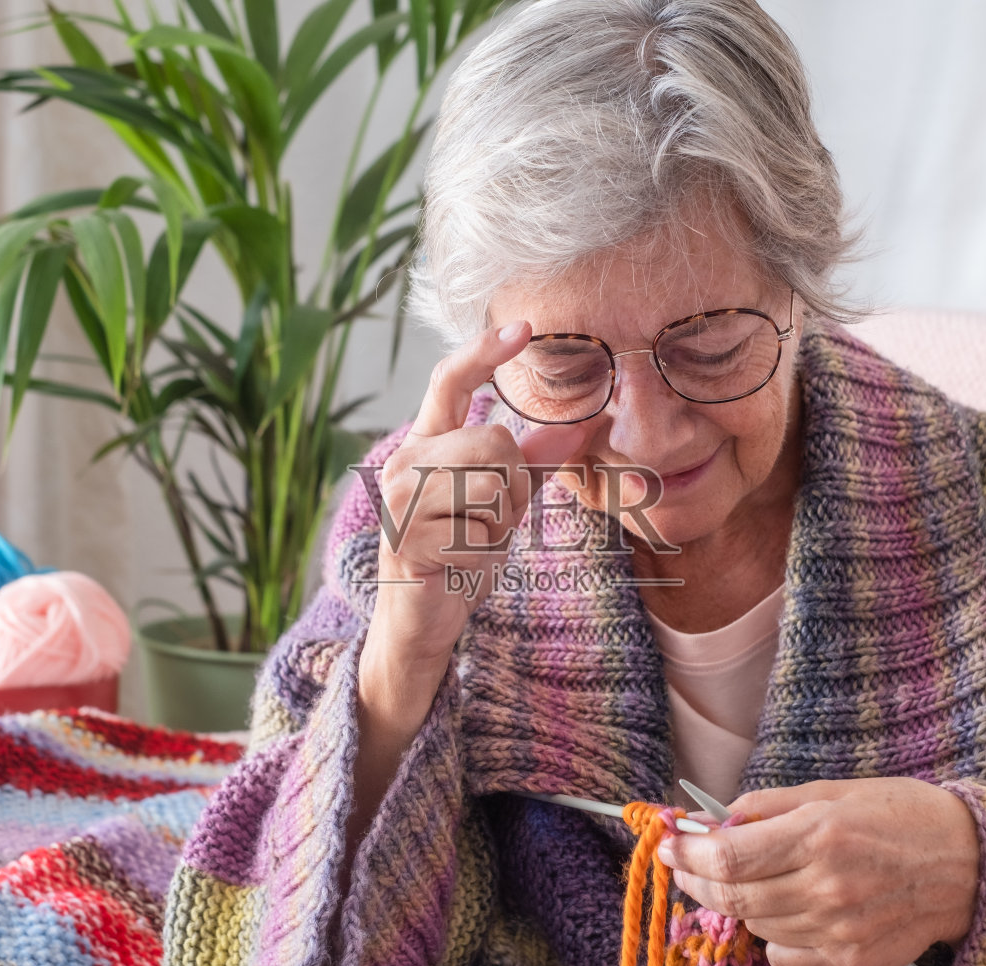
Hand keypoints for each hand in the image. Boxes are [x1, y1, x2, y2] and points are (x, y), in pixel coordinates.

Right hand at [362, 322, 584, 711]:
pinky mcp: (407, 541)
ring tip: (474, 539)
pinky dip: (486, 555)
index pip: (449, 380)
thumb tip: (585, 423)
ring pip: (492, 488)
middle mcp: (402, 463)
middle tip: (494, 516)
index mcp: (423, 442)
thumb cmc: (457, 549)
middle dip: (514, 485)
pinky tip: (461, 564)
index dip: (485, 353)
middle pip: (495, 442)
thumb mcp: (498, 498)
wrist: (418, 619)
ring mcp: (399, 502)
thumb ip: (534, 458)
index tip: (525, 327)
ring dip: (500, 523)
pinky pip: (481, 534)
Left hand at [657, 778, 980, 965]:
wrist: (968, 864)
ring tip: (755, 879)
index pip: (727, 856)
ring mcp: (839, 929)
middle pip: (732, 896)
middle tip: (685, 865)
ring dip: (740, 902)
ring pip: (754, 924)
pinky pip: (784, 955)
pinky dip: (773, 933)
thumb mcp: (831, 791)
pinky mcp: (851, 960)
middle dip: (696, 880)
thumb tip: (711, 819)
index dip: (686, 853)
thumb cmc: (900, 815)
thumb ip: (766, 806)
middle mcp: (827, 886)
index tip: (666, 845)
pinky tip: (789, 908)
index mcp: (820, 835)